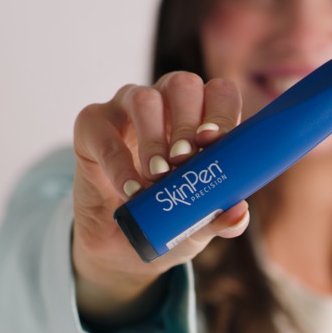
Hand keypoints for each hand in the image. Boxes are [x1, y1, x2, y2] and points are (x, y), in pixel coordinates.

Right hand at [72, 72, 248, 326]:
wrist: (121, 247)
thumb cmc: (166, 220)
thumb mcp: (197, 225)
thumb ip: (219, 217)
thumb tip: (239, 214)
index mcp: (200, 118)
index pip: (220, 93)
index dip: (221, 111)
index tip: (213, 142)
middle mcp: (166, 104)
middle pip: (183, 85)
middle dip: (187, 123)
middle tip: (183, 161)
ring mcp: (126, 109)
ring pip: (145, 98)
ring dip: (154, 139)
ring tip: (157, 177)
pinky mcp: (92, 125)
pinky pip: (105, 132)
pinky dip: (120, 165)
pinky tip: (132, 191)